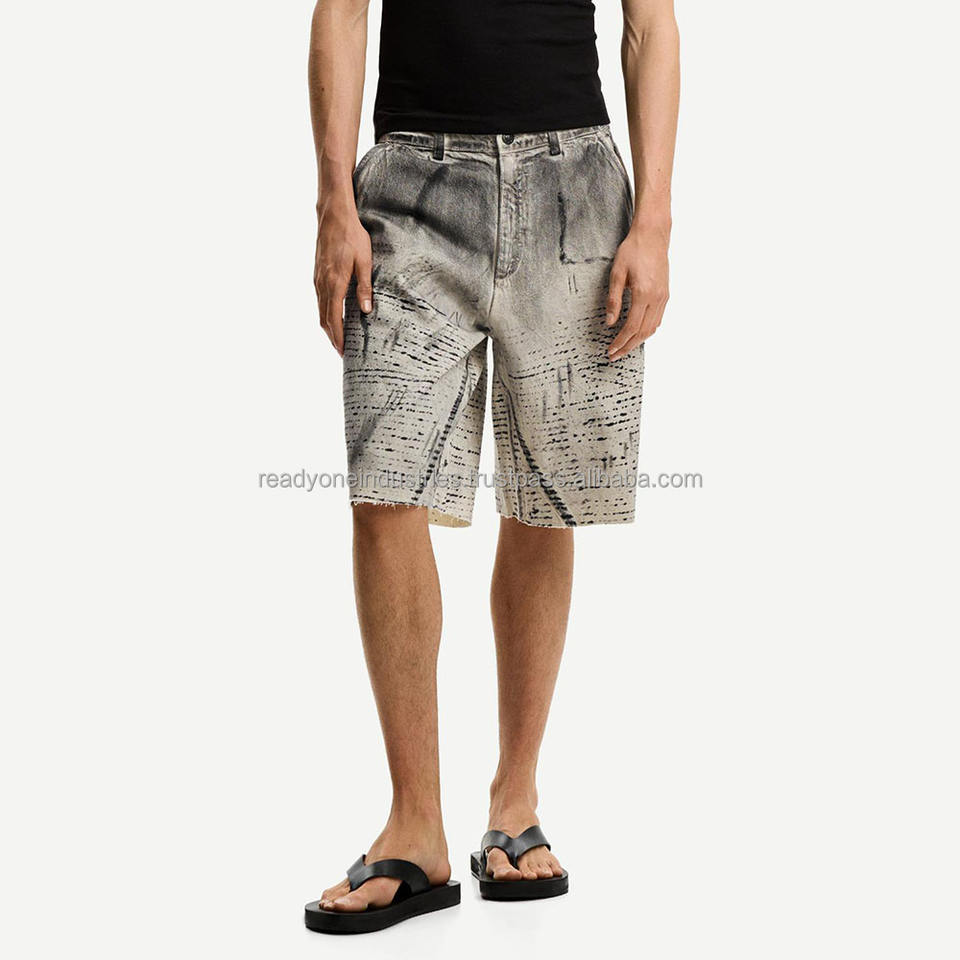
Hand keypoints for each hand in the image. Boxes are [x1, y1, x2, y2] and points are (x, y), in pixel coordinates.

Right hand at [314, 195, 373, 355]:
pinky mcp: (317, 275)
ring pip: (320, 311)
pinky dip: (326, 314)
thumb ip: (364, 287)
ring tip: (339, 340)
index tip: (343, 352)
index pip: (333, 319)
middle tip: (342, 353)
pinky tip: (334, 318)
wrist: (333, 216)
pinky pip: (320, 301)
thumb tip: (366, 311)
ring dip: (328, 328)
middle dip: (332, 338)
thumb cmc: (352, 237)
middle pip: (324, 320)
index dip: (338, 338)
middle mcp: (322, 284)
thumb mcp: (364, 262)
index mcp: (334, 283)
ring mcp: (317, 280)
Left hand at [605, 217, 670, 359]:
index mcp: (643, 294)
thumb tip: (609, 323)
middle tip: (614, 356)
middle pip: (643, 332)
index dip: (620, 342)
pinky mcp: (666, 294)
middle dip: (628, 347)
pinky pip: (658, 319)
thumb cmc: (632, 251)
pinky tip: (638, 333)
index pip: (631, 327)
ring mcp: (664, 297)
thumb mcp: (616, 274)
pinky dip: (647, 330)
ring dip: (638, 341)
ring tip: (624, 348)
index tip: (610, 351)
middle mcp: (657, 298)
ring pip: (652, 328)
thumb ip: (613, 300)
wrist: (653, 235)